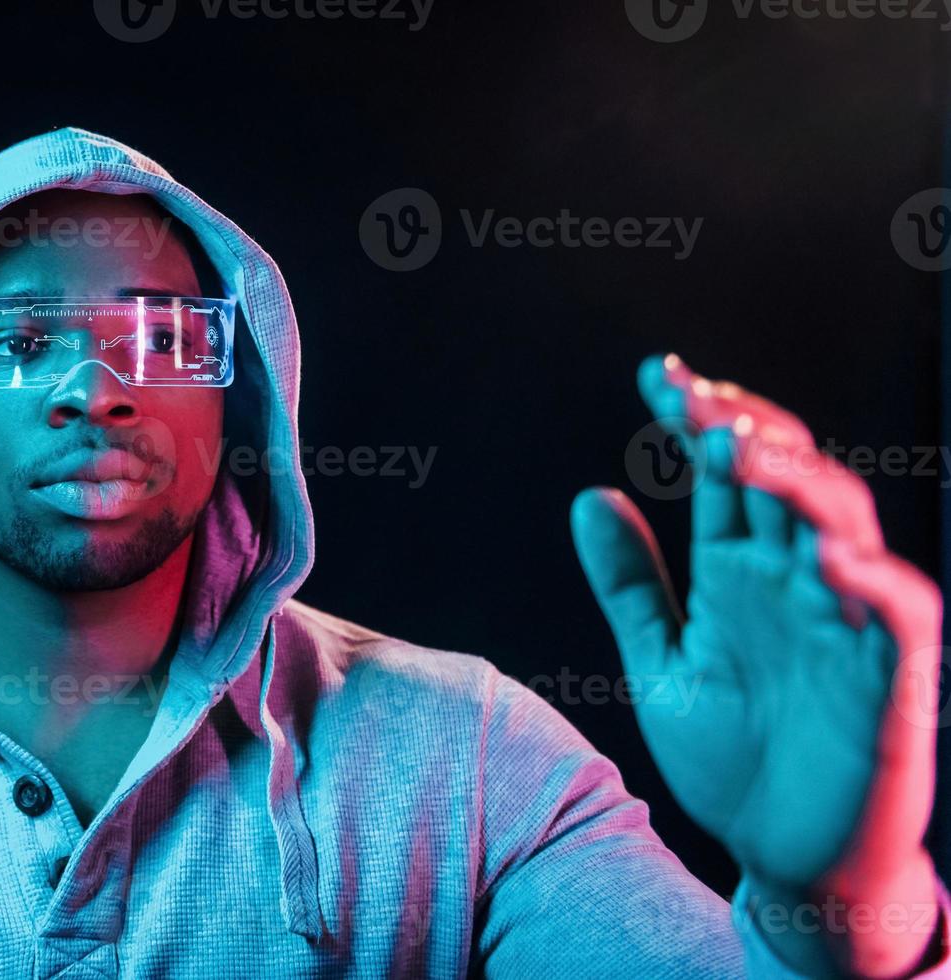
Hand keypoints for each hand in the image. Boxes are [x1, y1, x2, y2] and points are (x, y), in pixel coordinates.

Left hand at [570, 355, 941, 976]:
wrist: (787, 862)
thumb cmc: (734, 760)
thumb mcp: (662, 663)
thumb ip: (629, 585)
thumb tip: (590, 494)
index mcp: (741, 572)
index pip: (727, 473)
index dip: (699, 417)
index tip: (657, 371)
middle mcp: (798, 582)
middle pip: (787, 478)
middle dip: (745, 428)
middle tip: (692, 395)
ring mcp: (848, 625)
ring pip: (843, 526)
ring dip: (797, 482)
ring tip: (739, 447)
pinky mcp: (891, 682)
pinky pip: (897, 618)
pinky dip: (871, 583)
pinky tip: (826, 556)